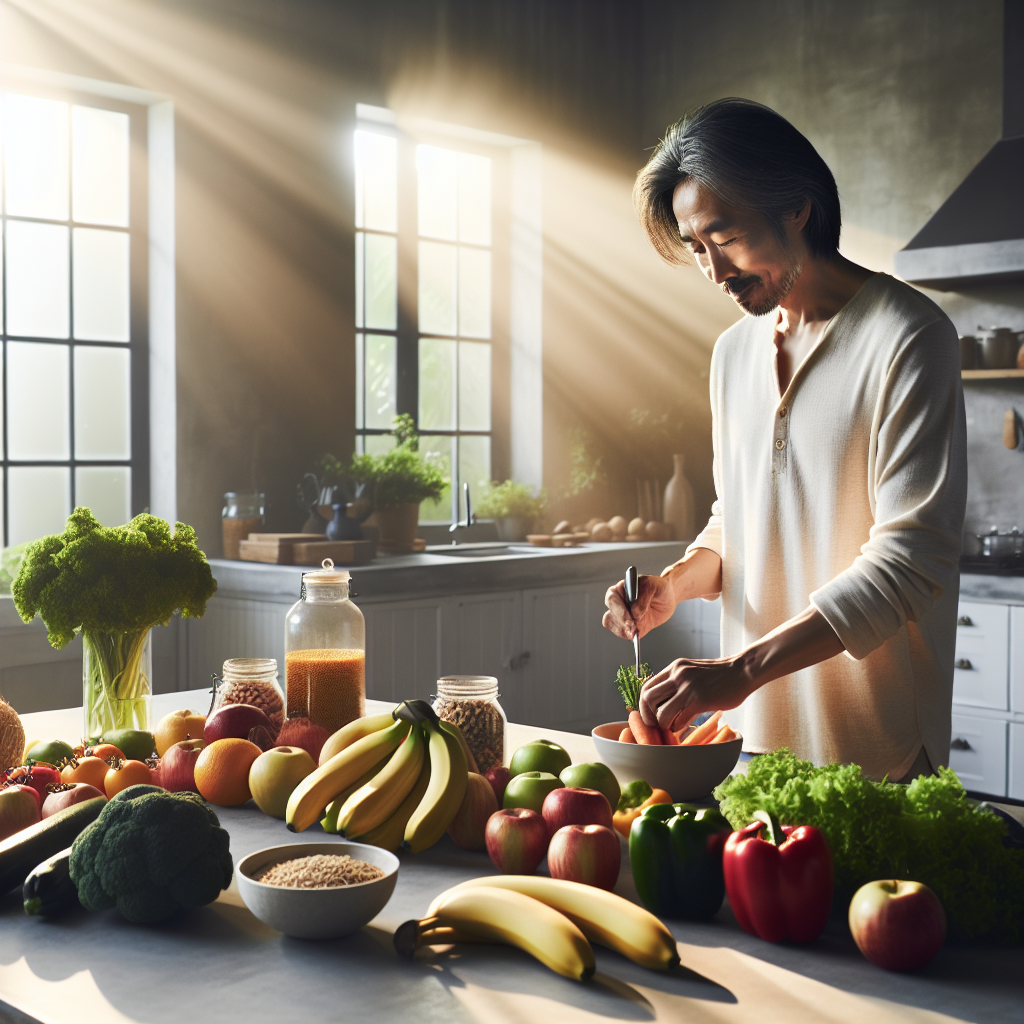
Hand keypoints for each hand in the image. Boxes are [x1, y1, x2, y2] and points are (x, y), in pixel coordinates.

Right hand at [603, 573, 675, 639]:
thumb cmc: (659, 587)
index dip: (619, 610)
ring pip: (612, 625)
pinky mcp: (629, 626)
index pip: (612, 599)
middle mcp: (618, 603)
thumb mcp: (654, 586)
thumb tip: (635, 614)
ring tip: (635, 631)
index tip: (630, 618)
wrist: (668, 598)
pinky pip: (622, 633)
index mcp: (620, 589)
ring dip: (622, 630)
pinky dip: (627, 636)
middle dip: (621, 622)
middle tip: (633, 627)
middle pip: (610, 614)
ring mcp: (622, 616)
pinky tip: (635, 635)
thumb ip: (644, 597)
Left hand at [638, 657, 754, 729]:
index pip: (646, 687)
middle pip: (648, 699)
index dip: (644, 705)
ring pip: (661, 713)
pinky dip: (678, 727)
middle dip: (649, 716)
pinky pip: (679, 720)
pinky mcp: (700, 700)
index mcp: (674, 668)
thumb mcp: (693, 671)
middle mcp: (678, 675)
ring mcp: (688, 688)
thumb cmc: (721, 675)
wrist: (743, 670)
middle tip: (658, 724)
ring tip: (673, 726)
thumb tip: (666, 702)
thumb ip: (678, 683)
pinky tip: (684, 726)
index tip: (650, 715)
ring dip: (664, 724)